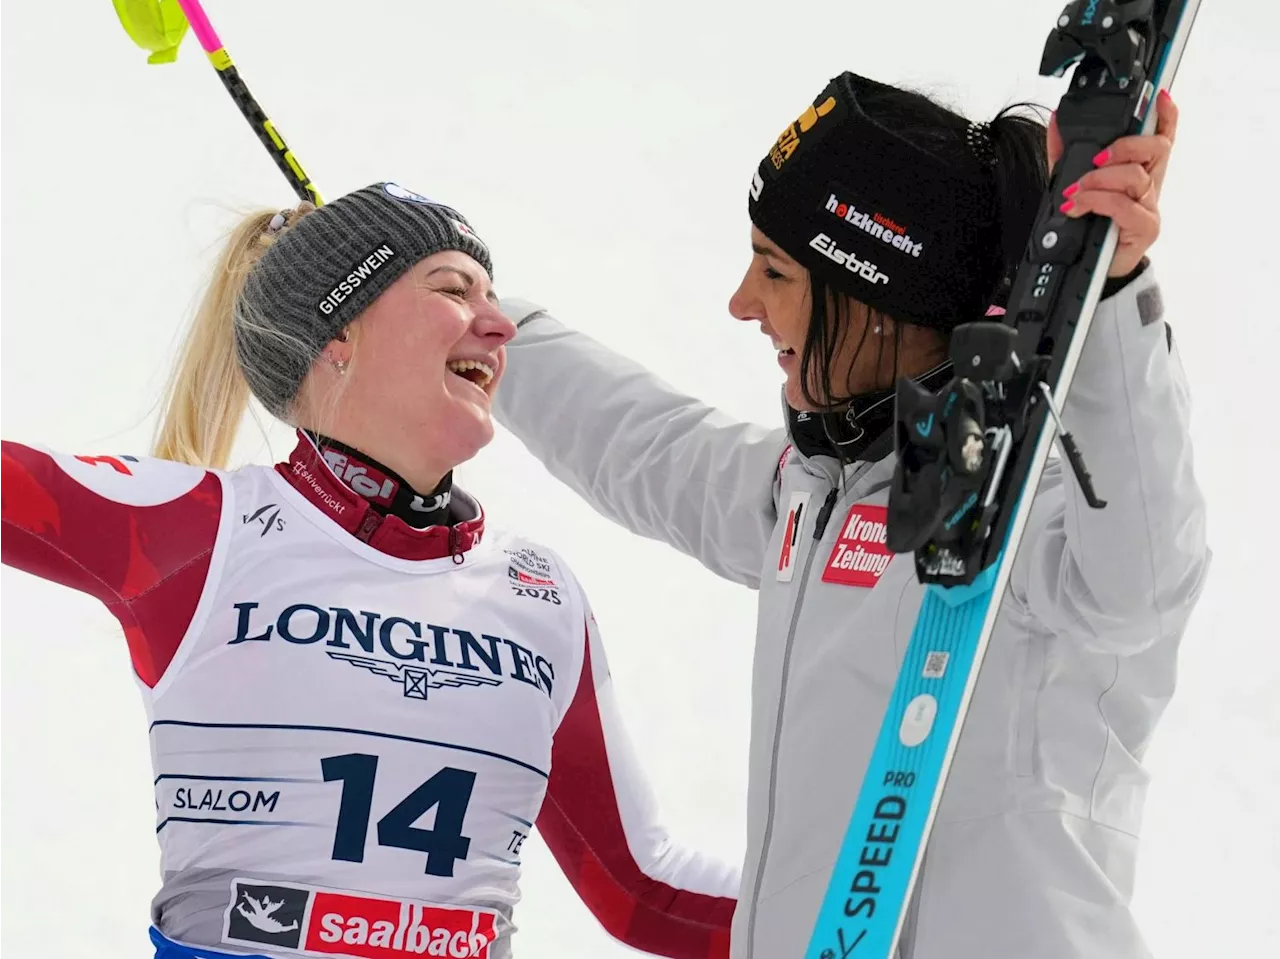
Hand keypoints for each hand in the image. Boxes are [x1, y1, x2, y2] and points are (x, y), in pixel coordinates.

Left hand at [1047, 90, 1178, 276]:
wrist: (1088, 268)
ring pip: (1135, 177)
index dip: (1166, 116)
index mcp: (1138, 172)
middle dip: (1124, 146)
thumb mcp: (1072, 183)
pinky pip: (1124, 205)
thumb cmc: (1088, 225)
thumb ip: (1065, 155)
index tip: (1159, 97)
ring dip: (1098, 180)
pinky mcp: (1144, 228)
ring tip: (1076, 192)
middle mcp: (1149, 186)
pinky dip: (1096, 202)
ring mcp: (1150, 207)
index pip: (1161, 137)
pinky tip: (1078, 207)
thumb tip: (1055, 122)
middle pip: (1156, 149)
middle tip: (1095, 159)